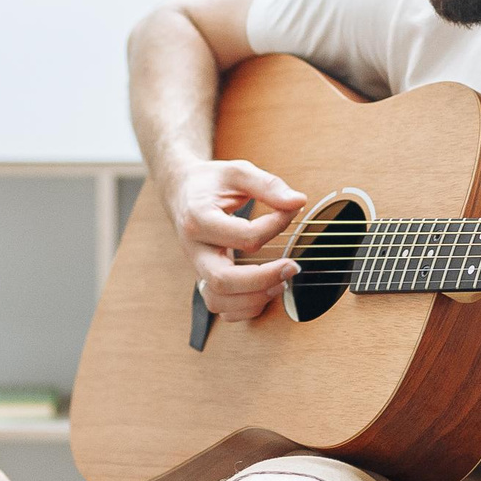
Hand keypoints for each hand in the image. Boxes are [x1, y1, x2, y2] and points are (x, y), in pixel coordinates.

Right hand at [169, 159, 306, 324]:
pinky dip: (245, 308)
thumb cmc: (210, 183)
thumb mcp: (238, 172)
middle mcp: (194, 249)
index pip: (244, 236)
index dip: (276, 227)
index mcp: (198, 218)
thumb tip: (298, 202)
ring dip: (254, 298)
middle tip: (292, 266)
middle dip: (263, 279)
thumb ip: (268, 185)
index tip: (291, 212)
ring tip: (281, 281)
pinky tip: (266, 290)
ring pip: (219, 301)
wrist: (182, 192)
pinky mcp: (205, 279)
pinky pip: (221, 308)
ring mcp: (198, 268)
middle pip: (223, 280)